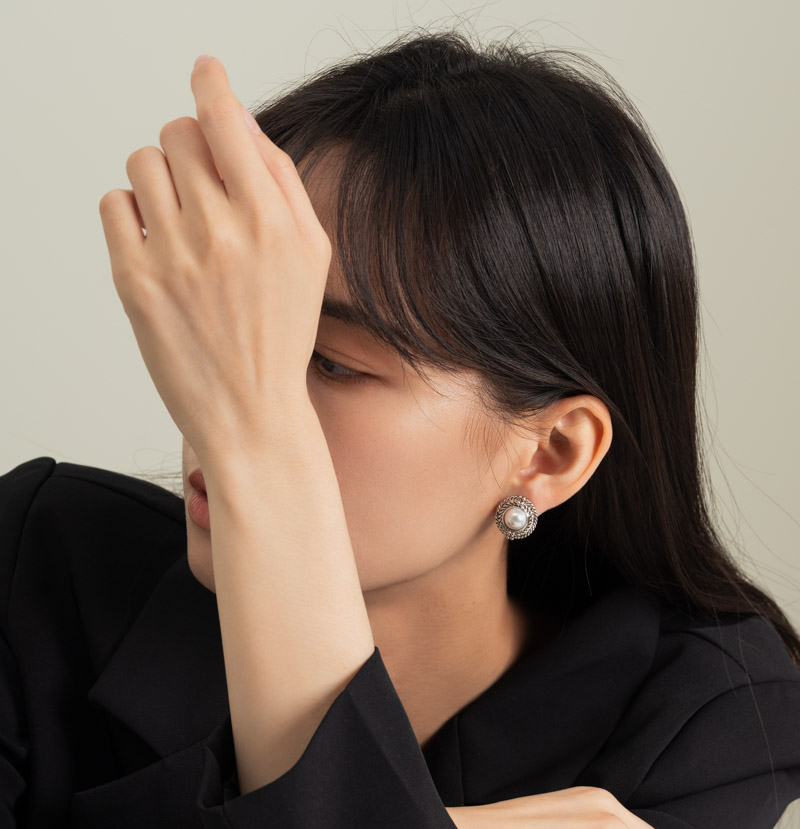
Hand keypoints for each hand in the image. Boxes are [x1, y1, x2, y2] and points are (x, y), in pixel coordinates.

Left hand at [97, 54, 332, 463]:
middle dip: (190, 149)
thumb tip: (241, 123)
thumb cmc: (282, 335)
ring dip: (160, 180)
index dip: (212, 85)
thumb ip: (284, 184)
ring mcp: (174, 255)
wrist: (252, 412)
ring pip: (142, 161)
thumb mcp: (311, 257)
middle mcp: (224, 231)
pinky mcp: (135, 280)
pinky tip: (159, 246)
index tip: (206, 73)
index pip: (226, 119)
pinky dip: (132, 215)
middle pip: (179, 133)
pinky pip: (114, 203)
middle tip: (203, 190)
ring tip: (181, 223)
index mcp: (274, 221)